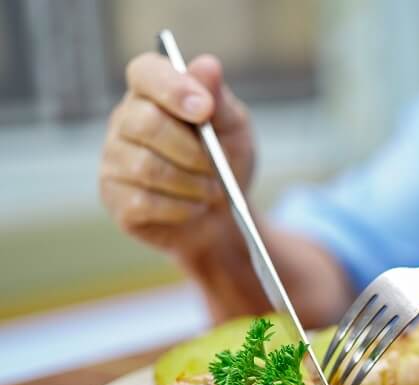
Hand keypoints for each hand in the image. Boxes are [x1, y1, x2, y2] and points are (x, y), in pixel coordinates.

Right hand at [99, 52, 254, 261]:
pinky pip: (143, 202)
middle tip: (216, 166)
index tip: (205, 109)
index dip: (173, 88)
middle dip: (192, 151)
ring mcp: (113, 159)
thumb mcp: (233, 128)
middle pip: (145, 123)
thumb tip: (208, 65)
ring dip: (191, 183)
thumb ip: (219, 99)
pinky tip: (194, 206)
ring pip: (146, 167)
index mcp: (152, 91)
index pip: (145, 72)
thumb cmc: (224, 161)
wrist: (223, 214)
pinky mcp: (114, 197)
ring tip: (212, 190)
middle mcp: (125, 120)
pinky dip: (181, 207)